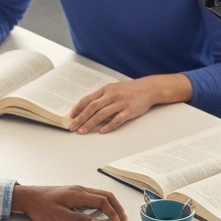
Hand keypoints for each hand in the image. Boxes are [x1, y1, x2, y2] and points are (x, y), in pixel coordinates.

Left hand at [11, 184, 126, 220]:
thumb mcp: (60, 215)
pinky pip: (92, 197)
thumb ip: (79, 220)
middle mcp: (80, 190)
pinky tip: (99, 212)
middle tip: (123, 218)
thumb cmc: (41, 205)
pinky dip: (101, 204)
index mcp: (78, 194)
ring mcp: (76, 190)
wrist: (27, 197)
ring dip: (109, 205)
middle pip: (105, 195)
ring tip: (115, 216)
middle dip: (116, 207)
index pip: (103, 201)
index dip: (112, 213)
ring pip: (99, 195)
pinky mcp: (72, 193)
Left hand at [69, 75, 188, 133]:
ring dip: (90, 124)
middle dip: (81, 118)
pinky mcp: (129, 111)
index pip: (89, 99)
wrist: (148, 88)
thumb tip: (89, 108)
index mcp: (106, 89)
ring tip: (82, 131)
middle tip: (72, 127)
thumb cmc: (130, 89)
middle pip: (92, 108)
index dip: (78, 108)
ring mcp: (121, 103)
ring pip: (102, 115)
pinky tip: (102, 131)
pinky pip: (117, 120)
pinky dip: (108, 126)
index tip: (71, 116)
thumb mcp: (114, 88)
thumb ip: (102, 97)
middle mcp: (112, 95)